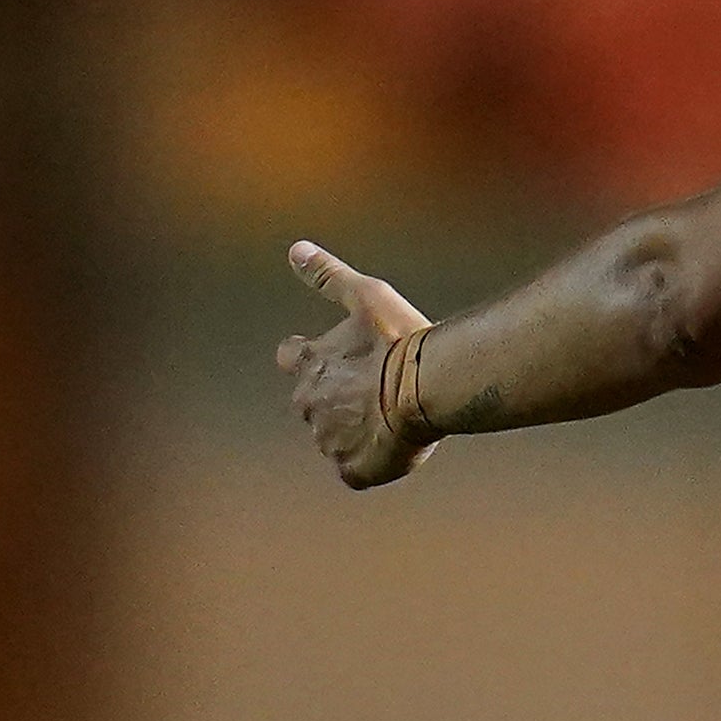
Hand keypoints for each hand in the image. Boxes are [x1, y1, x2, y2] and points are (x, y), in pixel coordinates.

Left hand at [276, 240, 433, 487]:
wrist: (430, 388)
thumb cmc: (401, 342)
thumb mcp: (367, 298)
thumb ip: (329, 277)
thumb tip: (296, 249)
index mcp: (309, 366)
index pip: (290, 358)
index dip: (307, 357)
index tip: (326, 356)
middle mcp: (309, 405)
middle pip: (313, 403)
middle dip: (337, 399)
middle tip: (374, 391)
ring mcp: (329, 441)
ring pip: (335, 438)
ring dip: (356, 430)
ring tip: (392, 420)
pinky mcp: (353, 470)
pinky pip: (355, 470)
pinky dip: (370, 462)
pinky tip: (394, 449)